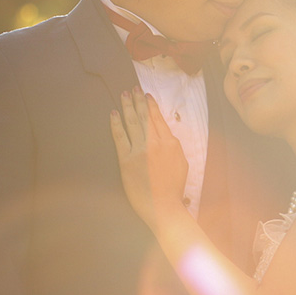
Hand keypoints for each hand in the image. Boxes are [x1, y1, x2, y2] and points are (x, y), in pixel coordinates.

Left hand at [110, 88, 188, 230]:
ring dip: (127, 106)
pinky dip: (115, 124)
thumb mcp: (182, 163)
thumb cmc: (173, 188)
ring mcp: (140, 150)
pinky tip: (113, 113)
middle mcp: (155, 143)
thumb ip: (173, 147)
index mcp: (171, 143)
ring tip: (124, 95)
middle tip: (133, 88)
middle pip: (144, 117)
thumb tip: (165, 136)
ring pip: (132, 122)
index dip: (151, 106)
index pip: (158, 119)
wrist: (164, 206)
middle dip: (138, 100)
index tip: (146, 96)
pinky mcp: (126, 160)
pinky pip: (120, 137)